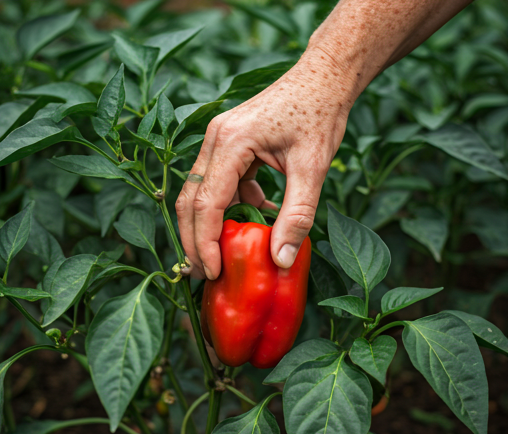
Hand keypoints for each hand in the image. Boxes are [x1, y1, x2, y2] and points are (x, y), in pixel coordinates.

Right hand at [175, 48, 354, 279]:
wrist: (324, 78)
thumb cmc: (319, 114)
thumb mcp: (313, 168)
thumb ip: (296, 215)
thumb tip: (280, 259)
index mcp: (230, 142)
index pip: (205, 203)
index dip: (205, 242)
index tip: (213, 272)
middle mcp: (215, 139)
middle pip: (190, 200)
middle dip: (194, 240)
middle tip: (203, 273)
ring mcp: (219, 140)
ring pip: (201, 193)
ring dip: (211, 225)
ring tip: (224, 254)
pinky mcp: (229, 144)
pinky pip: (219, 182)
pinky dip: (232, 204)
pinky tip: (256, 214)